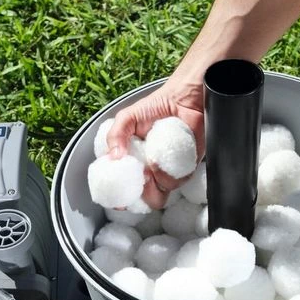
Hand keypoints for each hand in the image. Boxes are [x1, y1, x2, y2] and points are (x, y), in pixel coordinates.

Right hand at [106, 78, 204, 208]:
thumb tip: (114, 157)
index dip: (120, 197)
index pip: (123, 189)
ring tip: (155, 158)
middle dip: (140, 193)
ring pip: (160, 194)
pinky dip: (172, 171)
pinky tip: (170, 154)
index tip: (119, 199)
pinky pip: (178, 181)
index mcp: (132, 163)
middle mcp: (149, 172)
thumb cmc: (156, 107)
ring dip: (156, 180)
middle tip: (141, 173)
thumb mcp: (128, 117)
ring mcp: (167, 173)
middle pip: (143, 199)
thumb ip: (115, 134)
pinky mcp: (185, 170)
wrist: (185, 100)